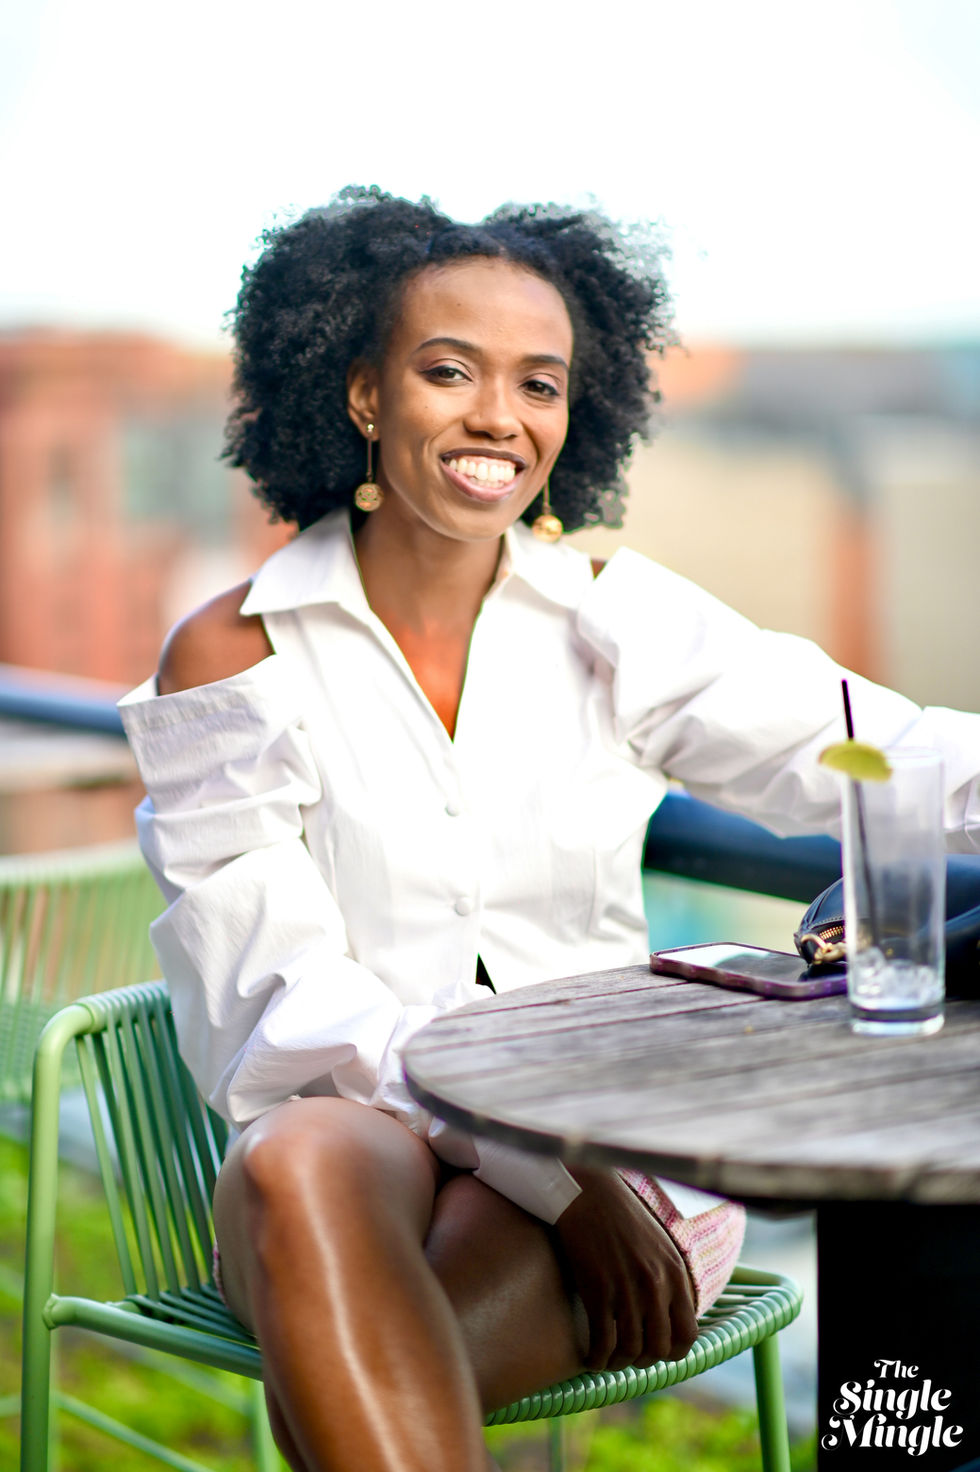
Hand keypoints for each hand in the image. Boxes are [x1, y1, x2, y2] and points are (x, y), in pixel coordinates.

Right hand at [552, 1166, 697, 1372]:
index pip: (687, 1335)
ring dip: (618, 1363)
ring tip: (607, 1360)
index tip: (655, 1351)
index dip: (672, 1353)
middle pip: (658, 1349)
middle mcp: (656, 1285)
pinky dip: (597, 1359)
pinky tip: (591, 1358)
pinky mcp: (598, 1291)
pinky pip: (602, 1342)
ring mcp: (627, 1289)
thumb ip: (669, 1279)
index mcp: (676, 1274)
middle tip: (628, 1356)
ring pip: (630, 1350)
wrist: (588, 1193)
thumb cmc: (622, 1217)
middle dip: (643, 1360)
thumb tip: (671, 1314)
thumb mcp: (660, 1246)